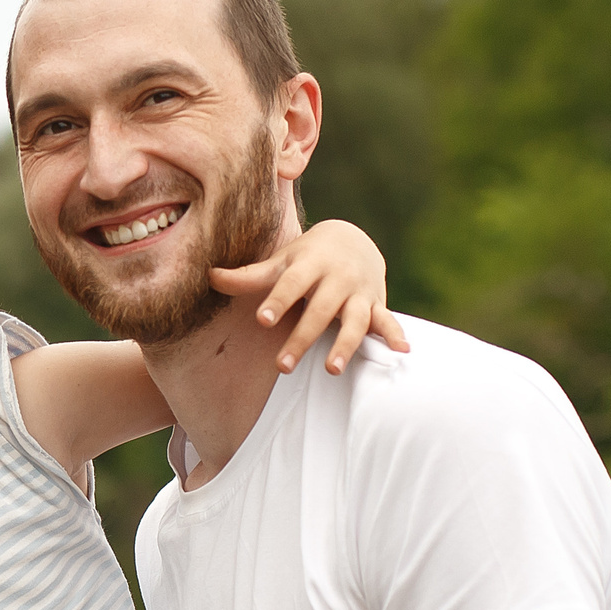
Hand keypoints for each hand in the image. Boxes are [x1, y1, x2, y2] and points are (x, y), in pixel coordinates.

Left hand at [212, 218, 407, 376]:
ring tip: (331, 370)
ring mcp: (358, 292)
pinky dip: (396, 334)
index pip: (291, 284)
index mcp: (310, 264)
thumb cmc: (306, 258)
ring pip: (354, 320)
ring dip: (345, 345)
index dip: (278, 300)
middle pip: (320, 310)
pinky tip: (401, 352)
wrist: (352, 239)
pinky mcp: (376, 304)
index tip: (263, 319)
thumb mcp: (281, 262)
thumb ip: (248, 276)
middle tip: (283, 367)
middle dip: (302, 337)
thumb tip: (209, 277)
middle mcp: (337, 278)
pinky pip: (387, 321)